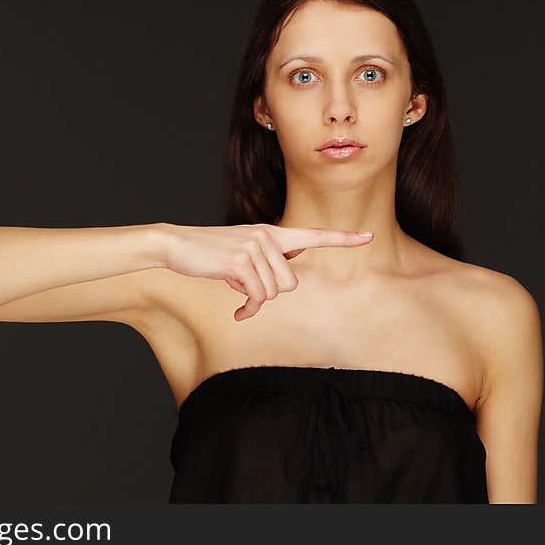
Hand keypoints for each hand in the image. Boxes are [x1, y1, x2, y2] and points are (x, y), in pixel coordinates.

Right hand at [163, 223, 373, 320]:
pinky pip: (257, 298)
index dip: (343, 238)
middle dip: (269, 293)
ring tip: (237, 292)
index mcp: (271, 233)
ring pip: (274, 292)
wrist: (176, 245)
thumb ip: (266, 261)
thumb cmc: (209, 253)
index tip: (368, 236)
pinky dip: (248, 310)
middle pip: (291, 283)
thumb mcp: (242, 251)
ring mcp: (254, 248)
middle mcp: (267, 237)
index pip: (314, 235)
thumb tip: (281, 284)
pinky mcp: (240, 262)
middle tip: (246, 289)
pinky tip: (237, 311)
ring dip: (255, 300)